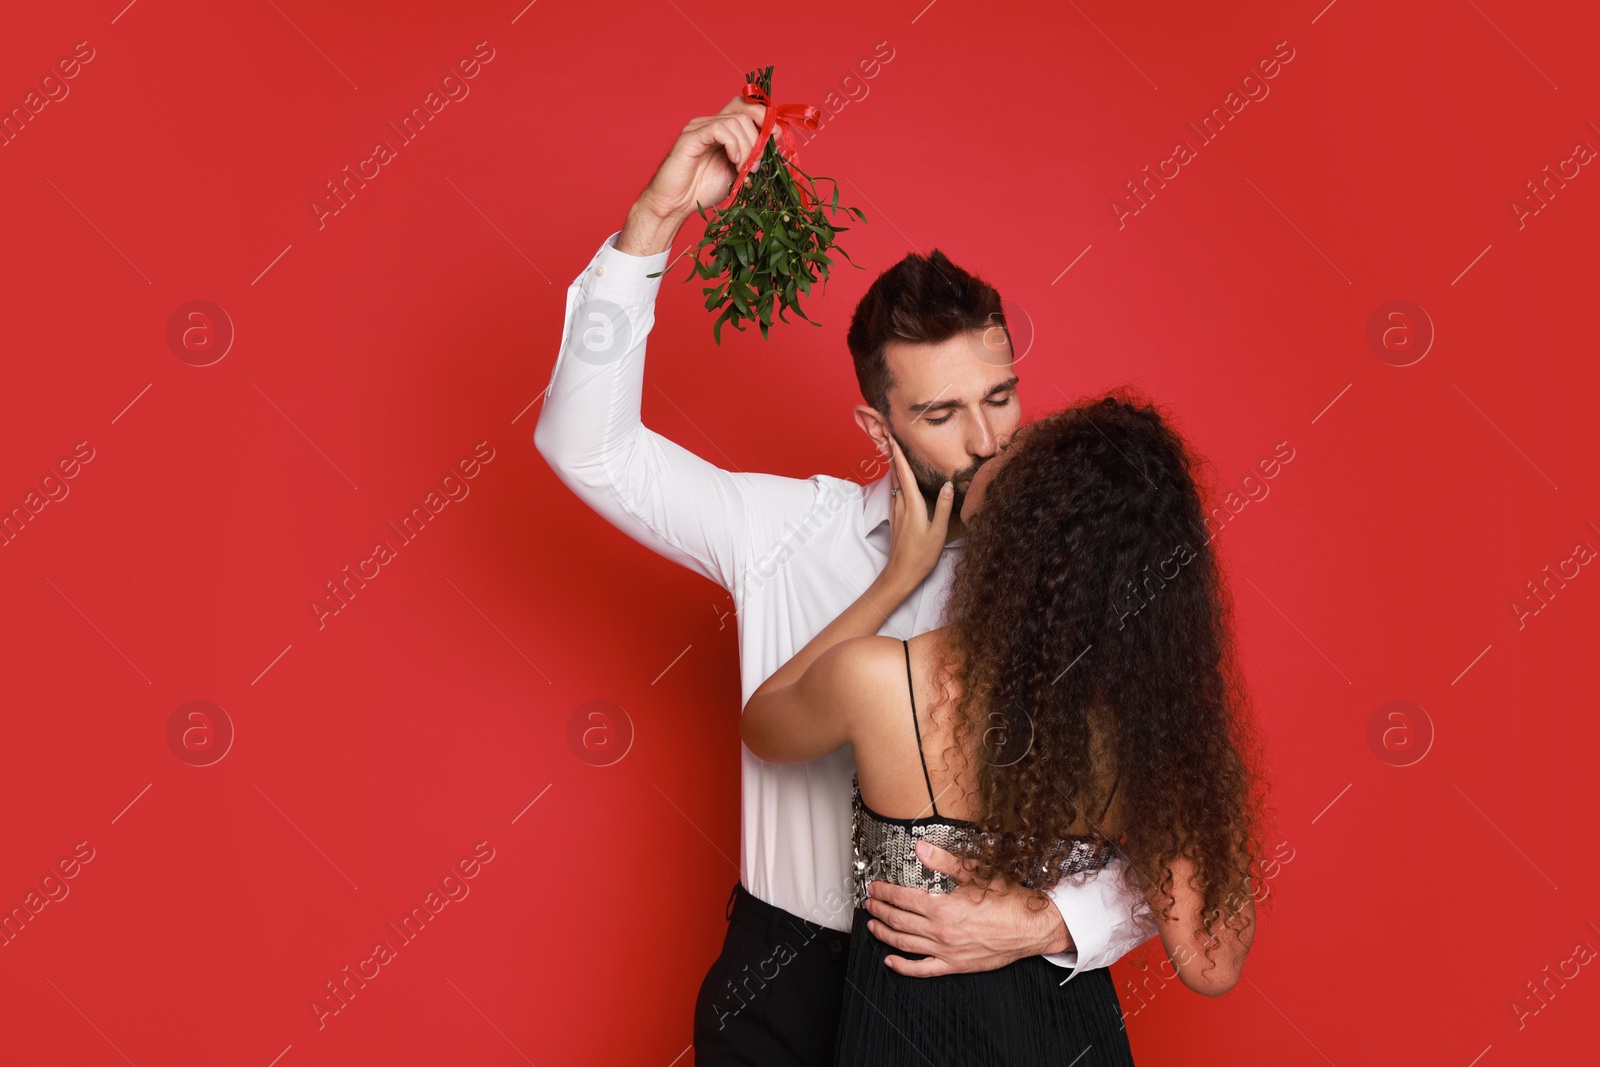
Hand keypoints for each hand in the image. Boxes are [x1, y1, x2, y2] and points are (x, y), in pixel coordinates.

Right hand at [617, 95, 767, 254]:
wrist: (675, 205)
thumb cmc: (703, 190)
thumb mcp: (738, 173)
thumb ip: (752, 157)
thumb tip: (775, 143)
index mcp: (722, 130)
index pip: (746, 108)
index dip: (765, 117)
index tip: (777, 136)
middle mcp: (710, 123)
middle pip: (743, 109)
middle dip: (760, 133)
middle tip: (759, 162)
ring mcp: (699, 128)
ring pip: (735, 120)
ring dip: (749, 146)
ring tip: (746, 169)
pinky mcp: (690, 137)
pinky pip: (718, 128)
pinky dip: (733, 144)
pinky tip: (735, 161)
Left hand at [862, 840, 1071, 976]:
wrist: (1033, 927)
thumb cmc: (1010, 901)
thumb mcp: (977, 874)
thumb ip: (945, 862)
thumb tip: (922, 848)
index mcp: (944, 908)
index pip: (903, 898)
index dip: (885, 892)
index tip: (875, 887)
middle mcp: (941, 932)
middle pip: (899, 921)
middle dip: (880, 910)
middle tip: (869, 903)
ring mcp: (947, 951)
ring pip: (905, 944)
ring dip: (885, 934)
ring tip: (873, 926)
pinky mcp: (955, 965)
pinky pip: (923, 970)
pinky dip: (903, 967)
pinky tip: (891, 961)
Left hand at [880, 436, 952, 592]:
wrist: (900, 574)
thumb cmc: (921, 556)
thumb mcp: (938, 533)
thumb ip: (942, 507)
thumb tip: (947, 484)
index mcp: (913, 506)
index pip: (905, 474)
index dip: (898, 455)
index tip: (892, 437)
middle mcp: (901, 505)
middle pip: (896, 474)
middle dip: (893, 454)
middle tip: (888, 435)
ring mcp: (896, 511)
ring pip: (894, 483)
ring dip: (893, 465)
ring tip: (892, 450)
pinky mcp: (895, 518)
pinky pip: (895, 492)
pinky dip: (896, 479)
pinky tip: (898, 479)